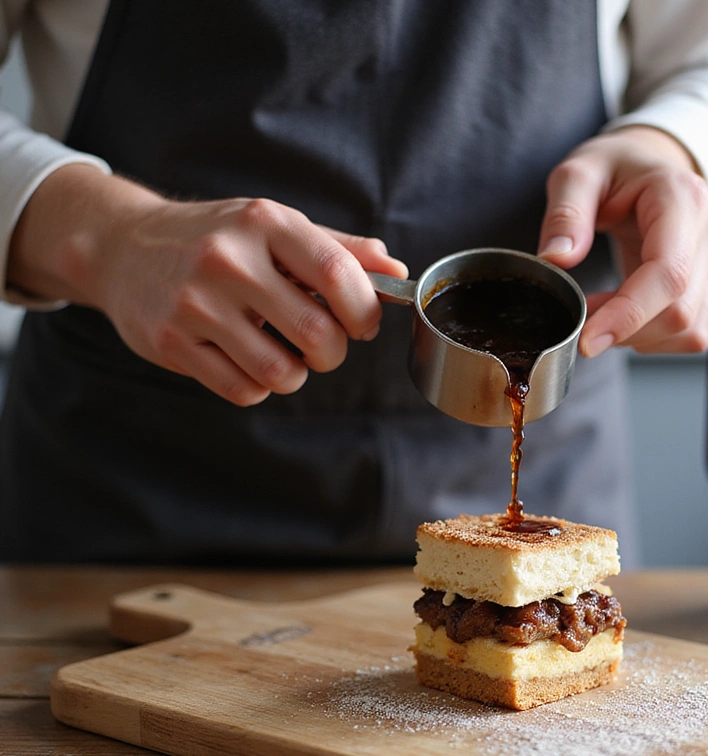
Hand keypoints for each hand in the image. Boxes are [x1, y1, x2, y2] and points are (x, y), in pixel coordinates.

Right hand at [7, 165, 406, 404]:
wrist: (121, 246)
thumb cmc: (217, 240)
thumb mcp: (275, 229)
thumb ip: (339, 250)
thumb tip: (397, 273)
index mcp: (264, 223)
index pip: (338, 275)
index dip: (365, 311)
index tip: (362, 323)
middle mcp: (228, 259)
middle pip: (317, 335)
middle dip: (333, 353)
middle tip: (322, 346)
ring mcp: (195, 303)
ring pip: (282, 373)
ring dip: (295, 375)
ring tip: (281, 354)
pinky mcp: (171, 342)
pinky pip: (243, 390)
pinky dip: (256, 386)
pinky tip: (245, 361)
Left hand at [538, 125, 707, 356]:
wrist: (649, 161)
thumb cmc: (616, 166)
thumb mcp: (579, 172)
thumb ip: (566, 212)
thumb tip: (557, 258)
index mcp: (681, 199)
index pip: (668, 274)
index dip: (629, 315)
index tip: (588, 339)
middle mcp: (706, 232)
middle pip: (679, 310)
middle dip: (626, 329)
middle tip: (582, 318)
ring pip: (688, 329)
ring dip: (639, 337)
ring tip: (601, 314)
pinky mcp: (706, 285)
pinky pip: (691, 332)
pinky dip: (654, 338)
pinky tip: (626, 319)